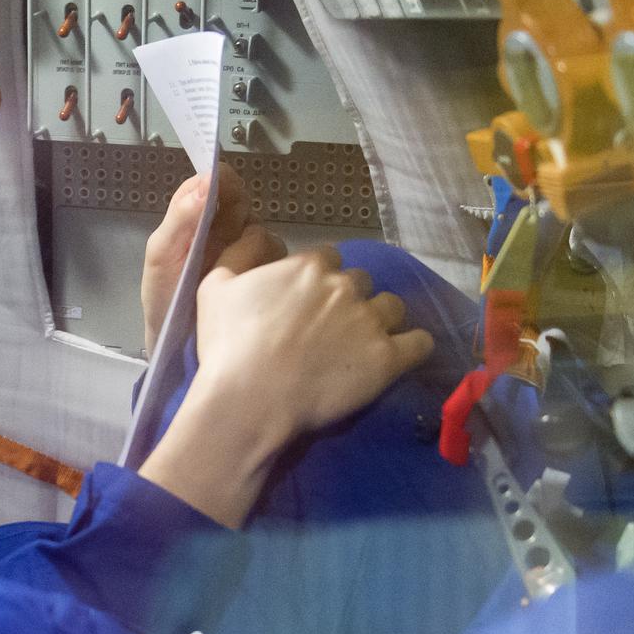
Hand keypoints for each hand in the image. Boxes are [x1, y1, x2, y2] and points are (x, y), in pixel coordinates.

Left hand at [141, 163, 252, 355]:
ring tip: (231, 273)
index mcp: (195, 217)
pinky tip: (251, 285)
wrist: (176, 345)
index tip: (224, 194)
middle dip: (238, 218)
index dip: (223, 182)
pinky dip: (267, 268)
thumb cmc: (164, 297)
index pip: (216, 182)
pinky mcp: (261, 273)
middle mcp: (222, 228)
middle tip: (225, 242)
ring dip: (252, 248)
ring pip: (264, 232)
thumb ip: (179, 219)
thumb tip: (205, 181)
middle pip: (244, 204)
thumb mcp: (161, 257)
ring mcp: (244, 251)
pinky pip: (276, 260)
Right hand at [194, 246, 432, 435]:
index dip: (315, 279)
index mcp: (308, 265)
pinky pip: (419, 343)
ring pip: (392, 306)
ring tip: (361, 343)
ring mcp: (371, 322)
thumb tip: (259, 232)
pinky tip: (397, 355)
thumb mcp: (213, 288)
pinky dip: (412, 346)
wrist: (249, 401)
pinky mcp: (389, 358)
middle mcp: (345, 286)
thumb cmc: (226, 347)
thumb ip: (240, 253)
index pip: (326, 258)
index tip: (303, 302)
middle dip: (347, 298)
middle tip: (327, 328)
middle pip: (360, 281)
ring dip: (379, 318)